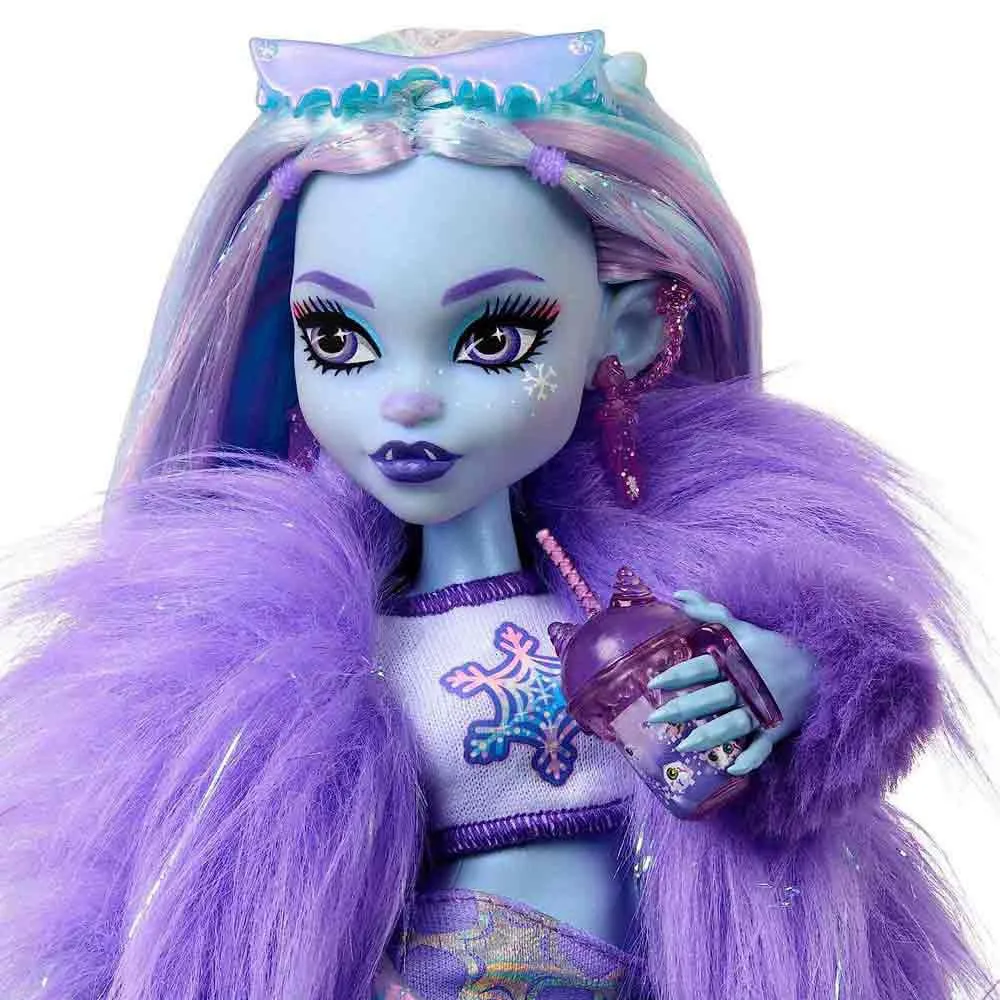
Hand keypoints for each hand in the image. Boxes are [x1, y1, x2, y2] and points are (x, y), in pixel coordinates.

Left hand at [645, 590, 816, 775]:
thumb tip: (677, 594)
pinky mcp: (776, 729)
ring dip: (709, 735)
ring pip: (733, 725)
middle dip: (683, 709)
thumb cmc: (770, 648)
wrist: (819, 668)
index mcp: (734, 662)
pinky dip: (751, 759)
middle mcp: (745, 686)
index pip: (701, 667)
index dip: (677, 674)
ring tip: (684, 746)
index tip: (653, 682)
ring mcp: (761, 710)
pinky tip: (732, 769)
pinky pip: (763, 748)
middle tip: (654, 719)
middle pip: (711, 698)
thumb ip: (708, 611)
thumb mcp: (741, 627)